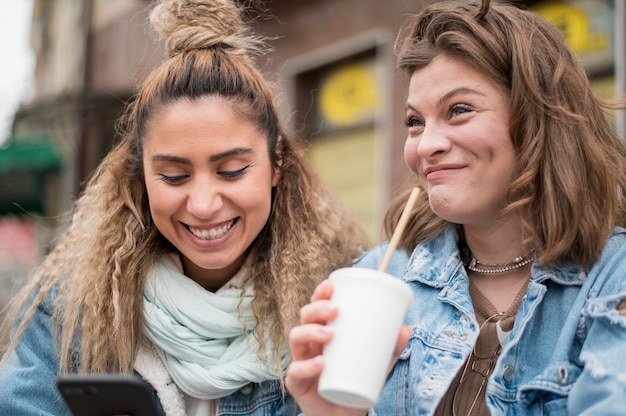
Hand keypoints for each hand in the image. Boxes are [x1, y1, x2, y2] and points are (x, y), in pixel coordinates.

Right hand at [285, 279, 411, 415]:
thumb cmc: (357, 382)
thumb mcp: (377, 364)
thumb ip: (390, 349)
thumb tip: (407, 328)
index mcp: (323, 332)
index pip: (317, 308)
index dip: (320, 294)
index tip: (330, 285)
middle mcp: (309, 344)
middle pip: (304, 318)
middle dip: (317, 309)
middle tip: (335, 310)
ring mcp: (301, 362)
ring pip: (296, 338)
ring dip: (311, 332)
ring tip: (329, 334)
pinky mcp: (297, 384)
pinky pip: (296, 372)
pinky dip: (307, 366)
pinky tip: (320, 362)